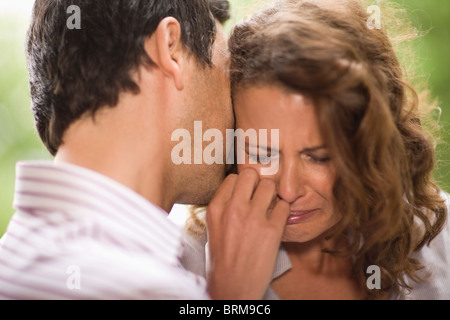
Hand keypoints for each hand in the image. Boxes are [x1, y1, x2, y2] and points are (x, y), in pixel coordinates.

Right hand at [206, 167, 289, 299]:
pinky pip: (284, 205)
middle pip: (251, 174)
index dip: (243, 183)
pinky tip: (277, 221)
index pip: (233, 177)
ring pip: (270, 185)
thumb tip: (239, 191)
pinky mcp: (272, 230)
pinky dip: (283, 211)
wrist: (233, 288)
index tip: (247, 191)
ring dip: (272, 194)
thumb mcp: (213, 228)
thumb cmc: (222, 260)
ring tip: (270, 207)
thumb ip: (224, 207)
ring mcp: (253, 219)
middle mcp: (233, 209)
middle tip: (261, 194)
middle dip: (258, 181)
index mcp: (215, 208)